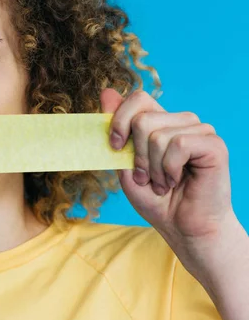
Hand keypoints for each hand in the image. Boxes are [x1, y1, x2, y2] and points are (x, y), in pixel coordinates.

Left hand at [100, 88, 233, 252]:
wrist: (183, 228)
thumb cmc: (155, 199)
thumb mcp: (124, 163)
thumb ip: (116, 129)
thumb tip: (106, 92)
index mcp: (161, 122)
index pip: (138, 98)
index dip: (120, 120)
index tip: (115, 147)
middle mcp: (181, 121)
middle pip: (142, 118)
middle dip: (136, 155)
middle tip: (145, 178)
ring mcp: (200, 130)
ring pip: (158, 134)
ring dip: (153, 167)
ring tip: (162, 183)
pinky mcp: (214, 144)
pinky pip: (178, 144)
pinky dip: (169, 169)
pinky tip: (177, 180)